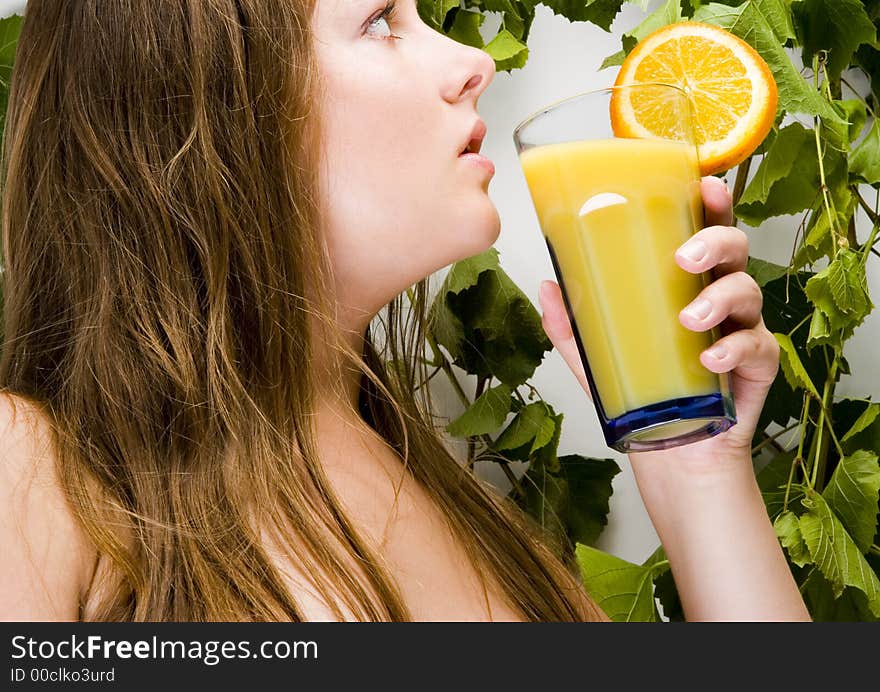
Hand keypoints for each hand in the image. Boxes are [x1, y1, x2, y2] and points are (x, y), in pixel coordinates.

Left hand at [538, 175, 778, 466]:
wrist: (671, 449)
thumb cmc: (641, 392)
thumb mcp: (597, 356)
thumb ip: (572, 324)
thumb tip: (544, 286)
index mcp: (686, 282)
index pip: (702, 230)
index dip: (709, 203)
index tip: (702, 185)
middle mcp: (718, 296)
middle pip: (735, 248)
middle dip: (716, 241)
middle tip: (684, 258)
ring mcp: (742, 328)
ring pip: (749, 291)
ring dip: (720, 297)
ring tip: (689, 318)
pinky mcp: (757, 365)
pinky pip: (757, 346)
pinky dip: (733, 349)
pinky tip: (710, 359)